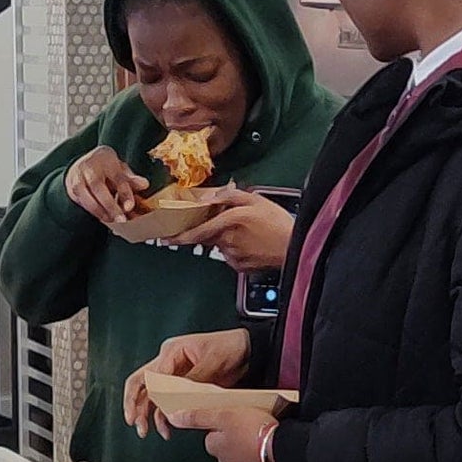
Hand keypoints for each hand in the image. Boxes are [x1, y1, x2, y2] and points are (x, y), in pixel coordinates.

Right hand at [63, 147, 145, 228]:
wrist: (82, 163)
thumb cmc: (106, 167)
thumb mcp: (120, 169)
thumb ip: (131, 179)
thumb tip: (144, 185)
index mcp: (106, 159)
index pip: (117, 177)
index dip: (124, 193)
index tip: (130, 206)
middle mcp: (89, 166)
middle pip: (98, 187)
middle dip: (110, 205)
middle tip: (121, 219)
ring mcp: (78, 177)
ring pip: (87, 197)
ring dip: (101, 211)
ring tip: (113, 220)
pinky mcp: (72, 189)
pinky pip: (82, 203)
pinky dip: (94, 212)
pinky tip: (104, 217)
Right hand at [122, 328, 251, 434]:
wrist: (248, 352)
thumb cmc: (230, 347)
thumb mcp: (211, 360)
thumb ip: (192, 378)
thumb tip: (175, 395)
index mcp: (171, 352)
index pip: (149, 375)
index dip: (143, 394)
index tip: (144, 410)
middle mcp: (169, 363)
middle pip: (143, 384)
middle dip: (136, 405)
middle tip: (137, 423)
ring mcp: (175, 376)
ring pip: (152, 397)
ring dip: (147, 414)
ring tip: (146, 431)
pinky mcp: (184, 387)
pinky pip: (168, 403)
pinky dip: (164, 416)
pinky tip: (166, 428)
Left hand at [170, 190, 293, 269]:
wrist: (295, 246)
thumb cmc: (278, 222)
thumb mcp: (255, 199)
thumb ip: (228, 195)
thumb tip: (208, 196)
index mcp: (230, 222)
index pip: (198, 231)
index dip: (180, 236)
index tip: (166, 238)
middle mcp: (228, 241)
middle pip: (207, 236)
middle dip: (208, 230)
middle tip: (225, 224)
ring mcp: (233, 256)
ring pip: (219, 244)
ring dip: (225, 237)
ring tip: (247, 232)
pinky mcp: (239, 266)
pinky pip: (229, 255)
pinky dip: (234, 247)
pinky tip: (250, 242)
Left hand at [193, 407, 274, 461]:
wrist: (281, 447)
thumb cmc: (253, 430)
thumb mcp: (221, 415)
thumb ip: (197, 417)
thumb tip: (174, 418)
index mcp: (214, 448)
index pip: (209, 435)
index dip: (219, 422)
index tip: (228, 415)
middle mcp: (226, 461)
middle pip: (224, 443)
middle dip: (232, 433)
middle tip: (244, 419)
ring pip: (239, 449)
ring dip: (246, 440)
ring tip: (257, 428)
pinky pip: (254, 455)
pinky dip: (258, 447)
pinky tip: (266, 438)